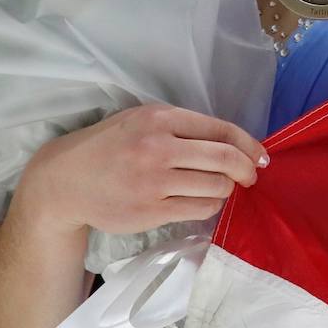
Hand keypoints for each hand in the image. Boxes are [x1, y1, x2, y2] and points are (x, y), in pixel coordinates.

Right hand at [11, 105, 266, 237]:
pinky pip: (199, 210)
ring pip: (216, 187)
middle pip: (225, 159)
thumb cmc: (107, 146)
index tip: (260, 156)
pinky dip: (208, 206)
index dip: (248, 144)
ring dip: (224, 189)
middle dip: (247, 170)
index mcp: (158, 117)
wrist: (66, 179)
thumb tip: (232, 145)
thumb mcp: (139, 121)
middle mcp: (158, 146)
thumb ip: (179, 128)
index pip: (219, 130)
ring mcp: (154, 181)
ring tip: (215, 187)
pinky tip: (199, 201)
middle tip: (251, 176)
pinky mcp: (151, 211)